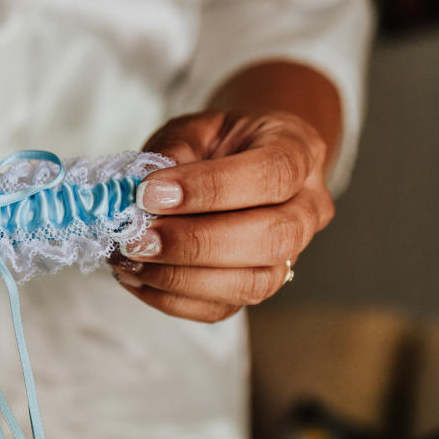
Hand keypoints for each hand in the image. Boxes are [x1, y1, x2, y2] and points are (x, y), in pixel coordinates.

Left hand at [109, 110, 334, 322]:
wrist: (238, 162)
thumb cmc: (217, 143)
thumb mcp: (194, 129)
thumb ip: (173, 151)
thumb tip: (141, 187)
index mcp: (299, 151)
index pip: (271, 175)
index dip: (210, 188)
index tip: (149, 193)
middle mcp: (307, 209)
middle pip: (272, 238)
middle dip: (195, 243)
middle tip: (138, 237)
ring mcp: (290, 256)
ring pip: (252, 284)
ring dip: (181, 277)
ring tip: (131, 258)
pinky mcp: (256, 288)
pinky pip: (220, 309)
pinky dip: (170, 298)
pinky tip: (135, 275)